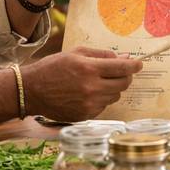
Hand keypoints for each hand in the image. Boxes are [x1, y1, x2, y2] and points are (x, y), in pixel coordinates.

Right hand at [21, 48, 141, 120]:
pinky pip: (104, 106)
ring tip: (96, 82)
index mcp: (89, 69)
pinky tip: (87, 93)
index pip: (123, 69)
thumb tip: (124, 58)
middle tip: (119, 72)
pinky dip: (101, 99)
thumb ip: (102, 55)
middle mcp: (92, 88)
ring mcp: (89, 104)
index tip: (138, 64)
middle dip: (125, 76)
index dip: (134, 66)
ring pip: (115, 96)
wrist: (31, 91)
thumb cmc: (52, 68)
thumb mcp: (76, 53)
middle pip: (123, 84)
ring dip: (112, 88)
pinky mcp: (85, 115)